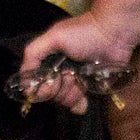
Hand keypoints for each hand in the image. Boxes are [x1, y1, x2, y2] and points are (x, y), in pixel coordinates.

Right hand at [18, 12, 137, 115]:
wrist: (115, 34)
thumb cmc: (84, 33)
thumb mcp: (55, 37)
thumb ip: (34, 53)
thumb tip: (25, 82)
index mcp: (50, 59)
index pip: (37, 83)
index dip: (41, 89)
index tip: (51, 84)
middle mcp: (60, 71)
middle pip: (50, 94)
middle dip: (59, 90)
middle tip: (70, 77)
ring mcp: (75, 80)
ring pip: (64, 100)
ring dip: (71, 95)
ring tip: (80, 81)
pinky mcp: (90, 87)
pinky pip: (79, 104)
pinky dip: (79, 105)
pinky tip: (83, 103)